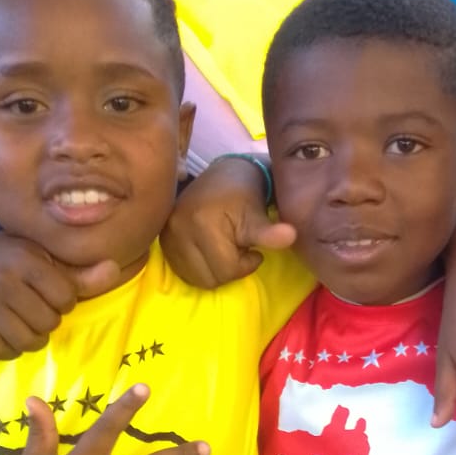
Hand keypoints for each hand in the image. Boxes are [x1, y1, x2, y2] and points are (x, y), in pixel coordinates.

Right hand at [0, 233, 122, 359]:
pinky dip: (11, 349)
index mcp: (24, 261)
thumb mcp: (50, 259)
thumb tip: (115, 270)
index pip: (65, 297)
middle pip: (48, 323)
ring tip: (29, 320)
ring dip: (35, 337)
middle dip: (50, 318)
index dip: (65, 299)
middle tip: (39, 305)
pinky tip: (11, 331)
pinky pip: (1, 352)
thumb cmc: (22, 259)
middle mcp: (1, 282)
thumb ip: (83, 274)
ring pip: (27, 342)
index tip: (53, 290)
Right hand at [161, 158, 295, 288]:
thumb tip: (291, 236)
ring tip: (224, 246)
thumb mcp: (259, 214)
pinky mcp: (164, 241)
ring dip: (216, 268)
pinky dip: (202, 267)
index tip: (252, 246)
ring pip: (197, 278)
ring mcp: (168, 236)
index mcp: (202, 223)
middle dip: (230, 266)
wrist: (223, 175)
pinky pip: (185, 272)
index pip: (226, 271)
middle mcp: (179, 230)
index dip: (245, 264)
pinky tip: (211, 249)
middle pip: (211, 278)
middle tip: (237, 245)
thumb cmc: (245, 195)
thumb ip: (270, 232)